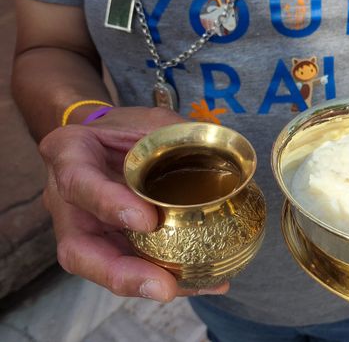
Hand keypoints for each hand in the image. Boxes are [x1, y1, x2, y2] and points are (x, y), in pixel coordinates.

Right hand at [39, 107, 228, 301]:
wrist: (111, 140)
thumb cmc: (126, 128)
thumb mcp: (148, 119)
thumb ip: (176, 134)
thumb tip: (223, 156)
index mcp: (70, 155)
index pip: (79, 182)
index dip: (109, 205)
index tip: (148, 221)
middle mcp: (68, 200)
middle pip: (78, 250)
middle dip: (120, 274)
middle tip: (164, 287)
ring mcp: (85, 228)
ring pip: (104, 269)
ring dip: (148, 284)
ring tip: (193, 286)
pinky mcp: (108, 245)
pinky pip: (131, 267)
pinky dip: (167, 278)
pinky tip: (205, 281)